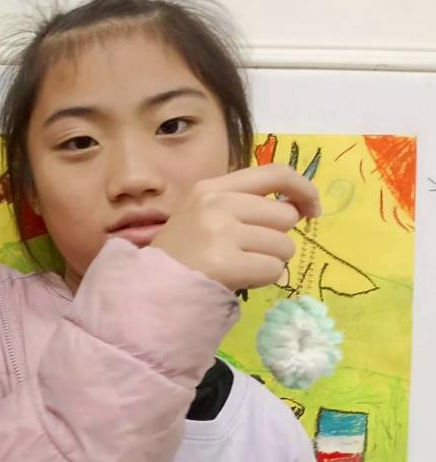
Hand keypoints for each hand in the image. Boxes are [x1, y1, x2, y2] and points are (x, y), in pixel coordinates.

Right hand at [151, 164, 320, 291]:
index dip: (303, 189)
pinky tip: (238, 280)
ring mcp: (220, 232)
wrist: (148, 288)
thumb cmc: (180, 254)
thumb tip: (298, 209)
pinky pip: (273, 270)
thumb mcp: (204, 215)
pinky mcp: (226, 262)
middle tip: (248, 252)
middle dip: (276, 238)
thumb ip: (244, 205)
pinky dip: (262, 279)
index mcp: (211, 187)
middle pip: (284, 216)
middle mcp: (217, 203)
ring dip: (270, 262)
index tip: (312, 209)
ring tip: (239, 267)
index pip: (275, 173)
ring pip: (283, 246)